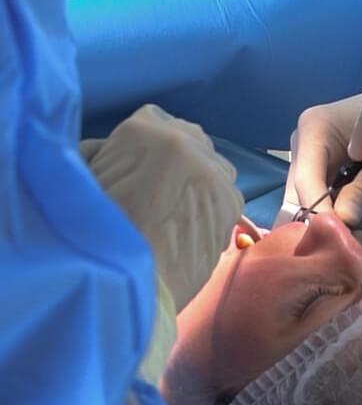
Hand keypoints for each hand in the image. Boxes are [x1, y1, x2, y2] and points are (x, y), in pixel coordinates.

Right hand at [81, 105, 242, 310]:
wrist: (128, 286)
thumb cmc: (94, 235)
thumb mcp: (85, 180)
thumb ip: (101, 155)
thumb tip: (103, 149)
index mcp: (143, 128)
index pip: (152, 118)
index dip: (143, 145)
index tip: (136, 165)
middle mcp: (186, 140)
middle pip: (187, 138)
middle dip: (175, 159)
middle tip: (157, 190)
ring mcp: (215, 170)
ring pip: (210, 165)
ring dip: (197, 182)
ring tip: (174, 212)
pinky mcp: (232, 203)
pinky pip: (224, 194)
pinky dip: (211, 207)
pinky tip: (191, 229)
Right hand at [284, 91, 361, 228]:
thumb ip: (361, 188)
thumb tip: (344, 221)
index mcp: (312, 129)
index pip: (305, 181)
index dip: (319, 213)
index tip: (339, 237)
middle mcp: (301, 144)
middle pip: (297, 196)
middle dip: (322, 223)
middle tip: (354, 239)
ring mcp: (307, 159)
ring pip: (306, 204)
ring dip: (333, 222)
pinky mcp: (318, 173)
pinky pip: (319, 201)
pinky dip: (338, 215)